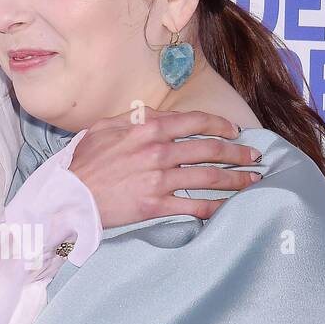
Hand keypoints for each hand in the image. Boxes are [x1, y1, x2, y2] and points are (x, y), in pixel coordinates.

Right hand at [69, 108, 262, 226]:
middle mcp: (159, 151)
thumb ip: (135, 119)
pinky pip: (194, 205)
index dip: (221, 126)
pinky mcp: (156, 205)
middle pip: (210, 150)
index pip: (196, 121)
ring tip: (253, 181)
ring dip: (236, 179)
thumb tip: (156, 116)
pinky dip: (216, 206)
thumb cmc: (84, 162)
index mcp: (148, 128)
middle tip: (255, 158)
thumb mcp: (105, 127)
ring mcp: (159, 179)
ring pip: (209, 177)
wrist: (69, 195)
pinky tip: (230, 207)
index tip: (235, 133)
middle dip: (238, 154)